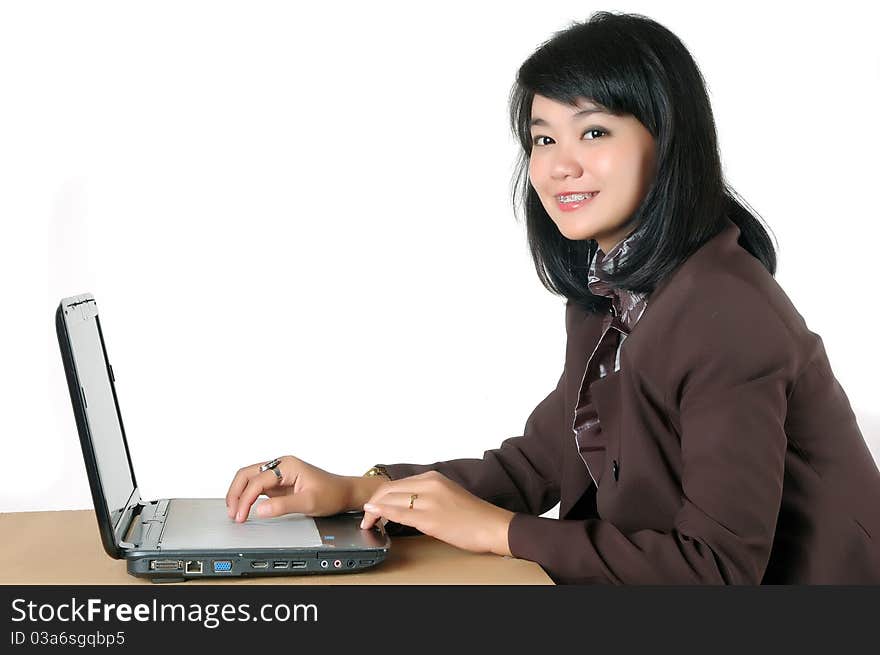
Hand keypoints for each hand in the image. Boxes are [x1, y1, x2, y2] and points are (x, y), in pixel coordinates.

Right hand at [225, 455, 353, 521]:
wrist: (343, 493)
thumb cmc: (331, 493)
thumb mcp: (309, 502)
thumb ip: (283, 506)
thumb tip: (259, 510)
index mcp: (287, 465)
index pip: (258, 480)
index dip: (246, 499)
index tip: (241, 515)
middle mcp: (280, 466)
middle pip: (247, 474)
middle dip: (236, 493)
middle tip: (232, 513)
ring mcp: (278, 474)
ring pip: (248, 478)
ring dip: (239, 494)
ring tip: (234, 512)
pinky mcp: (278, 483)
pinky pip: (256, 486)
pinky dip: (246, 496)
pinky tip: (243, 507)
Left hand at [360, 471, 514, 556]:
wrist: (492, 526)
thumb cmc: (473, 516)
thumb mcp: (447, 495)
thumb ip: (426, 494)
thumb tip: (404, 503)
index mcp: (433, 477)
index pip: (396, 483)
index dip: (380, 496)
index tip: (373, 507)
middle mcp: (430, 484)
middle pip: (389, 489)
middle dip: (373, 503)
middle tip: (366, 517)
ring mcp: (430, 500)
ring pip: (391, 499)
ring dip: (374, 511)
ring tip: (368, 522)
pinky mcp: (431, 518)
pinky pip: (400, 513)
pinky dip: (383, 513)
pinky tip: (373, 516)